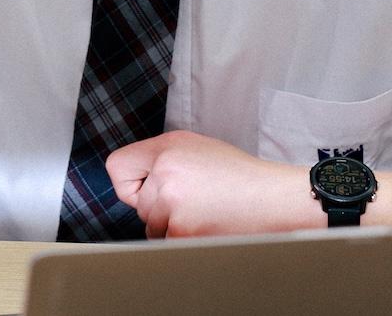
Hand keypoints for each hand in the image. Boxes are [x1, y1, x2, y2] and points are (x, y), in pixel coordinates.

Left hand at [106, 130, 318, 237]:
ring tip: (204, 212)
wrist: (274, 199)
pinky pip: (167, 242)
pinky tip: (208, 225)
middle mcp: (166, 170)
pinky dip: (183, 240)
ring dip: (172, 227)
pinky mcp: (182, 230)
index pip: (117, 167)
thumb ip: (162, 160)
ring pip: (152, 226)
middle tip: (193, 202)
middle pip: (139, 205)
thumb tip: (134, 179)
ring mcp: (172, 201)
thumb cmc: (240, 177)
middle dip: (160, 210)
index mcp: (168, 147)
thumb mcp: (196, 148)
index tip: (146, 188)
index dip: (130, 183)